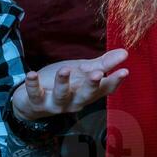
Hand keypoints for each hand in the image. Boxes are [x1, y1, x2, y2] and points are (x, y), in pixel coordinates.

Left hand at [11, 49, 128, 121]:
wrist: (33, 101)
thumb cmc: (64, 84)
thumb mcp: (83, 71)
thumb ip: (103, 64)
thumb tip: (125, 53)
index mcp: (88, 93)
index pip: (105, 89)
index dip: (114, 81)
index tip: (125, 70)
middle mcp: (74, 101)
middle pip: (85, 95)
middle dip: (91, 85)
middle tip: (97, 74)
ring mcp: (55, 103)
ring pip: (61, 96)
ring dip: (63, 83)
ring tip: (65, 69)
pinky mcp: (36, 101)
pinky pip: (35, 94)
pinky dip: (33, 85)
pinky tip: (32, 74)